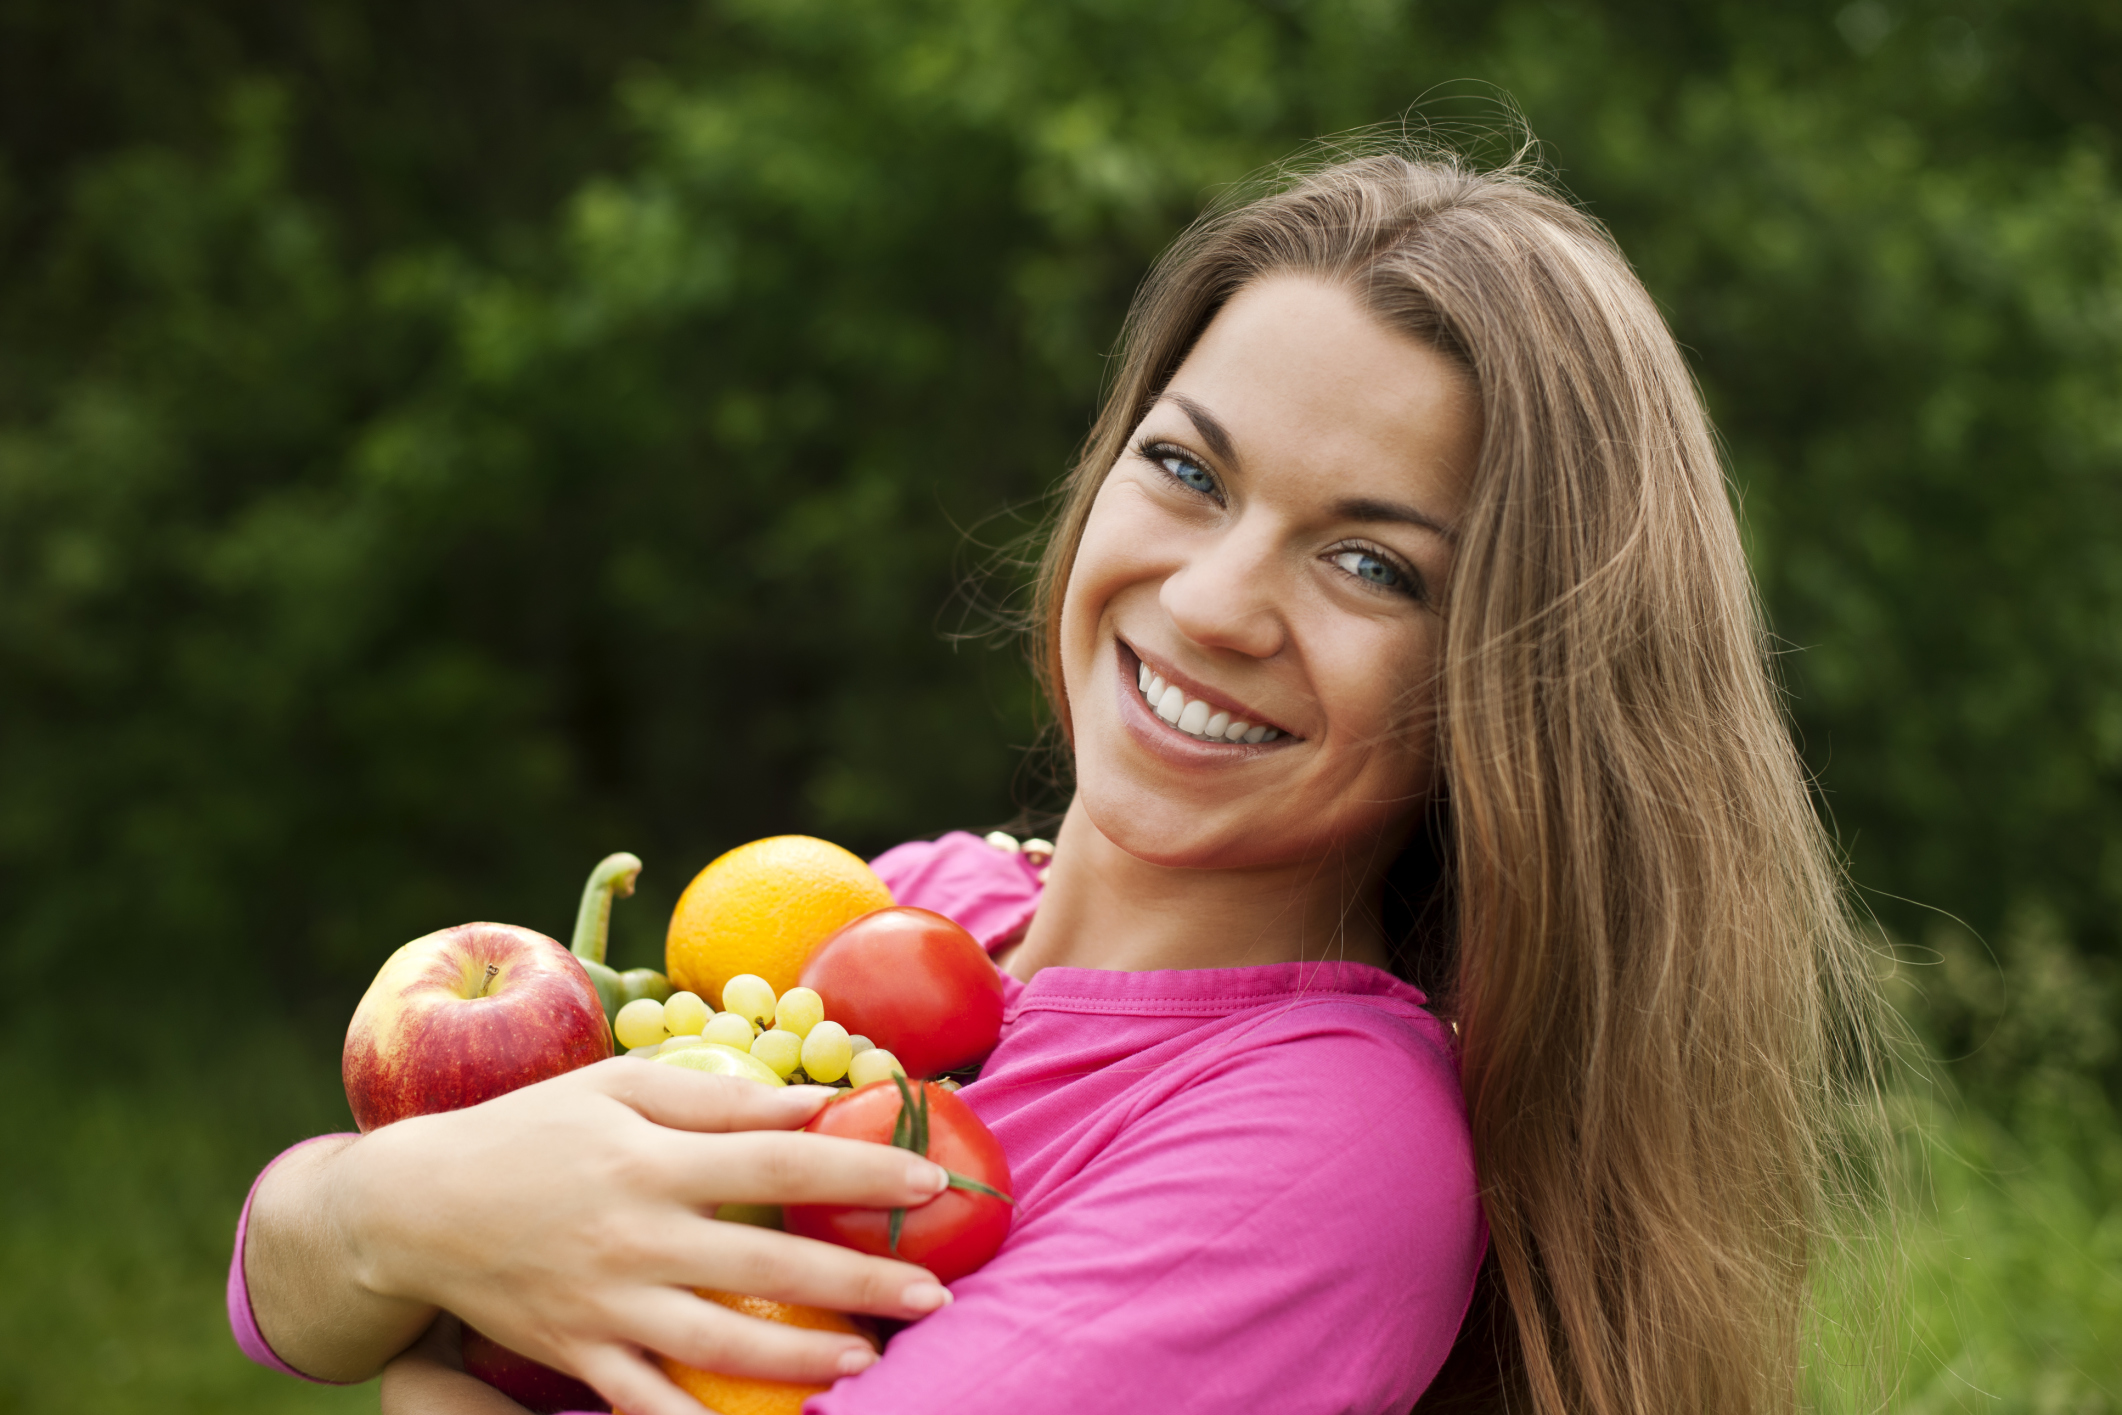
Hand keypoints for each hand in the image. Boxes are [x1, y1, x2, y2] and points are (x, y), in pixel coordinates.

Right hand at [250, 1060, 951, 1414]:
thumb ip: (719, 1095)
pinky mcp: (579, 1355)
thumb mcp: (620, 1087)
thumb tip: (814, 1102)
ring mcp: (607, 1304)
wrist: (418, 1208)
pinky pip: (647, 1404)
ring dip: (801, 1359)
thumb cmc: (533, 1130)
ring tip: (869, 1360)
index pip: (778, 1162)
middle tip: (933, 1293)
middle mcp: (635, 1236)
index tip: (928, 1181)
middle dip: (860, 1281)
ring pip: (719, 1344)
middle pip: (767, 1265)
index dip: (859, 1172)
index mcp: (651, 1158)